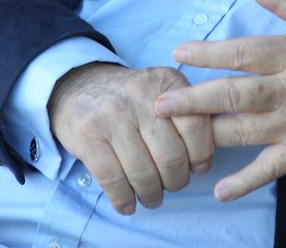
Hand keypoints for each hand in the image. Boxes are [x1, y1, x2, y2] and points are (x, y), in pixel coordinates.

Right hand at [48, 62, 213, 214]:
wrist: (80, 86)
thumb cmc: (132, 98)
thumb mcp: (164, 91)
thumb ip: (189, 115)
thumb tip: (205, 161)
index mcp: (166, 81)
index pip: (197, 126)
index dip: (201, 155)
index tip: (195, 167)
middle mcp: (140, 94)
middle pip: (171, 156)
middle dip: (176, 181)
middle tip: (171, 185)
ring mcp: (112, 115)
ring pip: (143, 173)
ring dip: (151, 195)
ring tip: (151, 196)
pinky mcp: (88, 136)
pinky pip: (113, 180)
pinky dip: (123, 200)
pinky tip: (127, 203)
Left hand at [155, 0, 285, 201]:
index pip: (244, 53)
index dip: (209, 53)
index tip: (179, 52)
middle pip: (235, 95)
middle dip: (193, 101)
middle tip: (159, 105)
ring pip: (246, 131)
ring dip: (208, 133)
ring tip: (174, 134)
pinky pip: (271, 168)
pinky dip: (245, 180)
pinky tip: (219, 188)